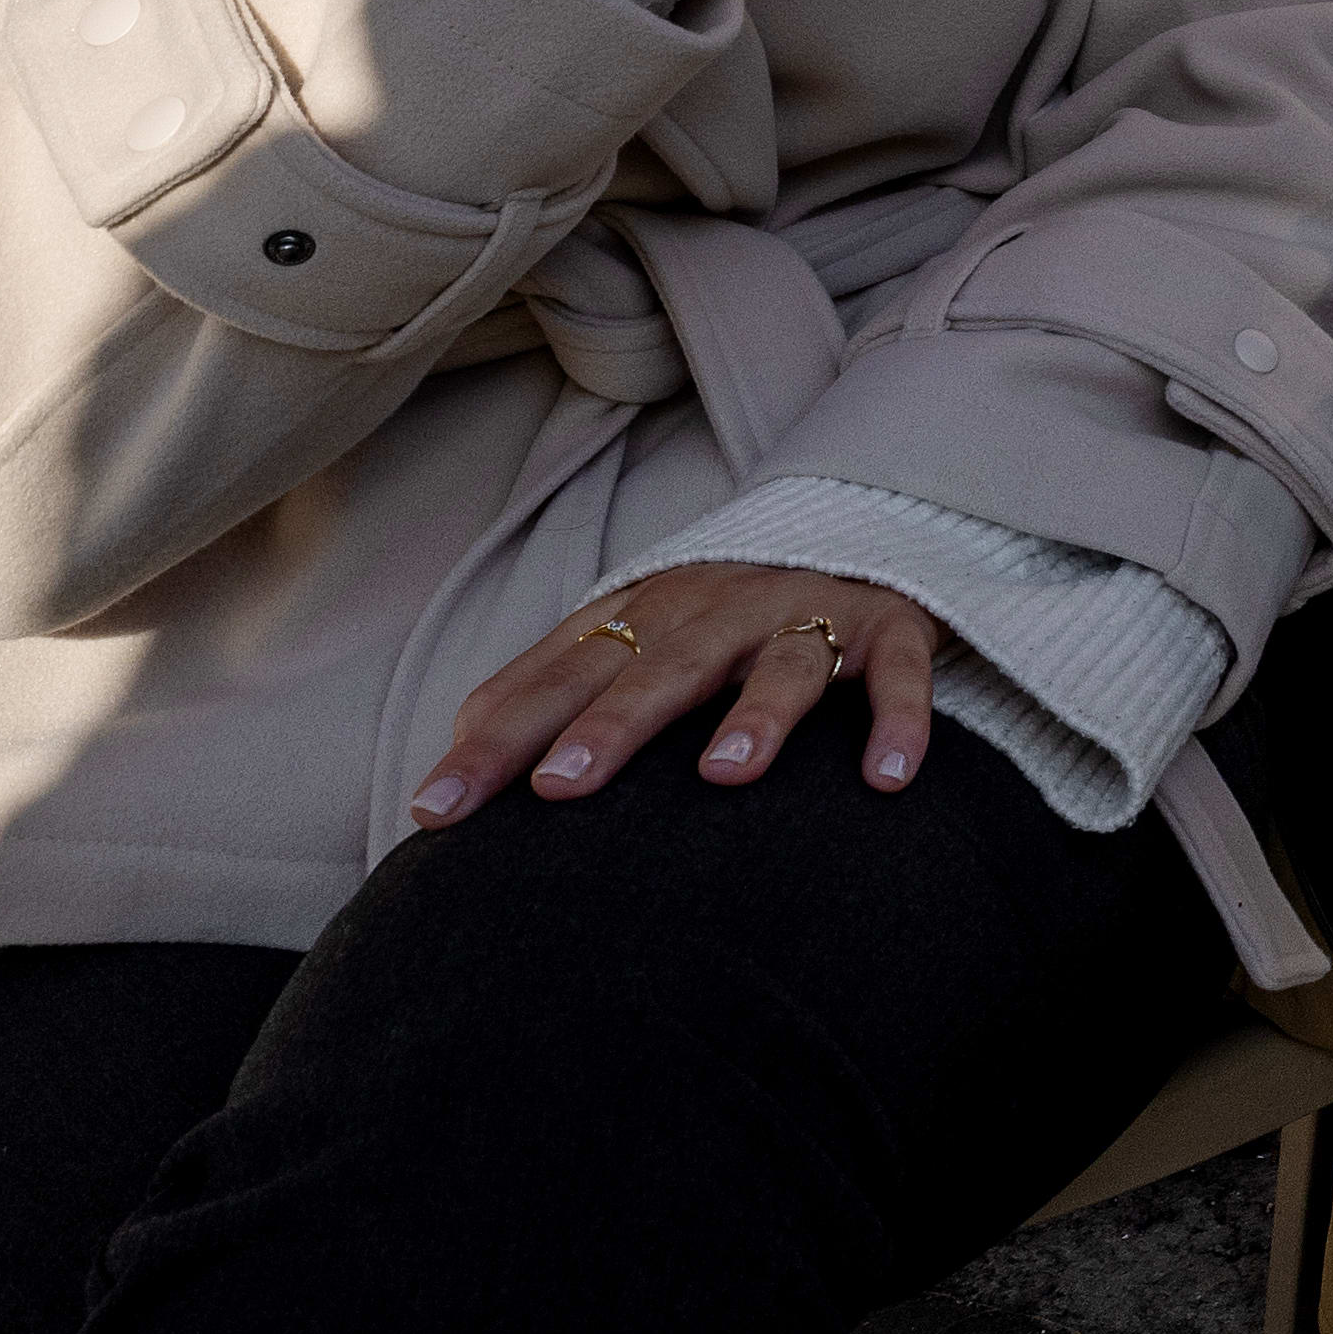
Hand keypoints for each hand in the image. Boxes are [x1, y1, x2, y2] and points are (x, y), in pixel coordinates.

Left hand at [412, 563, 959, 819]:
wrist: (866, 523)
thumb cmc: (726, 612)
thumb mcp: (638, 632)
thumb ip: (555, 684)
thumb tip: (451, 759)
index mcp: (647, 611)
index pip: (558, 675)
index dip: (496, 739)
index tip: (434, 810)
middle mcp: (722, 607)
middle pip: (659, 665)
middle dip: (608, 726)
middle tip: (558, 788)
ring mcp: (810, 612)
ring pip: (781, 661)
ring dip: (755, 714)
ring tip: (725, 774)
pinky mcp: (893, 629)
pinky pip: (899, 675)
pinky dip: (898, 720)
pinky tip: (885, 780)